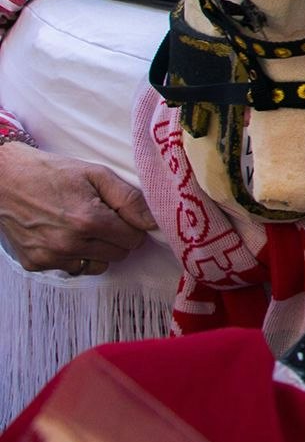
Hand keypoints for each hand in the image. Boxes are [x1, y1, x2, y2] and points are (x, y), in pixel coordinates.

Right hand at [0, 141, 154, 275]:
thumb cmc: (52, 173)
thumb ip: (129, 199)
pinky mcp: (35, 264)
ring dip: (98, 250)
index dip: (132, 225)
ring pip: (98, 265)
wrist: (5, 179)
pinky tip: (63, 234)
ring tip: (82, 227)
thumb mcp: (96, 174)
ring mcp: (51, 257)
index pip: (134, 238)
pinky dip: (74, 255)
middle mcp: (70, 244)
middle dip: (117, 237)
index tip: (120, 214)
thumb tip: (152, 222)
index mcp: (89, 221)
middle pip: (119, 254)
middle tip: (101, 217)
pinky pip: (72, 268)